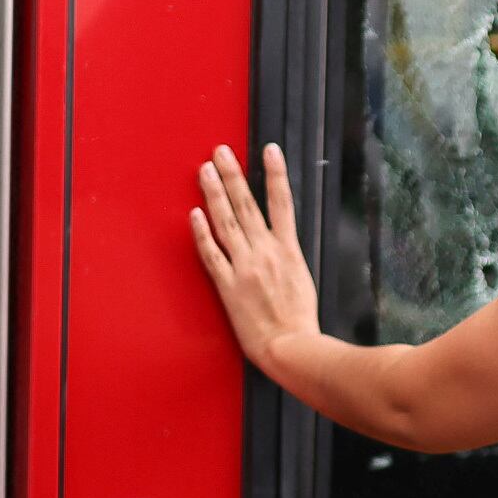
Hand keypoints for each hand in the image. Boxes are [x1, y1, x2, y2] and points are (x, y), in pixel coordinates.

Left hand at [191, 144, 317, 371]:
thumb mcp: (303, 281)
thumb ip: (288, 259)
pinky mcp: (228, 286)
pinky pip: (212, 254)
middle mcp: (265, 252)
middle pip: (246, 205)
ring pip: (226, 222)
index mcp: (288, 250)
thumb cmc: (300, 322)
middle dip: (233, 174)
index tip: (270, 150)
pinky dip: (202, 233)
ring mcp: (245, 267)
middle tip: (221, 151)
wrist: (291, 347)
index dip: (276, 174)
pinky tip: (194, 214)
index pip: (282, 202)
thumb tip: (280, 245)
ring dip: (214, 193)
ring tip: (205, 171)